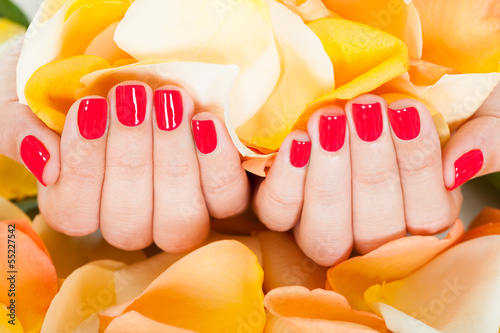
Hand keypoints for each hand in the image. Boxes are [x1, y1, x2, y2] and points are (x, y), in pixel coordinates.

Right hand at [0, 41, 249, 251]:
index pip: (76, 213)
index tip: (90, 106)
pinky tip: (205, 122)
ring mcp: (177, 211)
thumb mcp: (28, 92)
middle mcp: (130, 218)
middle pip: (131, 224)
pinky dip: (216, 165)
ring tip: (171, 101)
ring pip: (180, 221)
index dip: (84, 166)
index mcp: (79, 202)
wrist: (119, 61)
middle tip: (133, 96)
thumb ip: (22, 129)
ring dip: (173, 161)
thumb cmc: (70, 80)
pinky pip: (225, 200)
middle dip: (131, 157)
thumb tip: (48, 166)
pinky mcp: (218, 194)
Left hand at [253, 94, 462, 265]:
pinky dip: (287, 181)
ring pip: (324, 235)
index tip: (406, 111)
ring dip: (329, 178)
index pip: (424, 216)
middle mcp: (374, 232)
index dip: (416, 168)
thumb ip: (486, 138)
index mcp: (422, 214)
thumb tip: (459, 166)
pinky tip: (299, 139)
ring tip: (332, 119)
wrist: (381, 81)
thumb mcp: (476, 107)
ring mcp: (324, 224)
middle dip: (371, 170)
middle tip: (366, 109)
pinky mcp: (283, 206)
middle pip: (371, 232)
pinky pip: (278, 213)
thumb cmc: (430, 97)